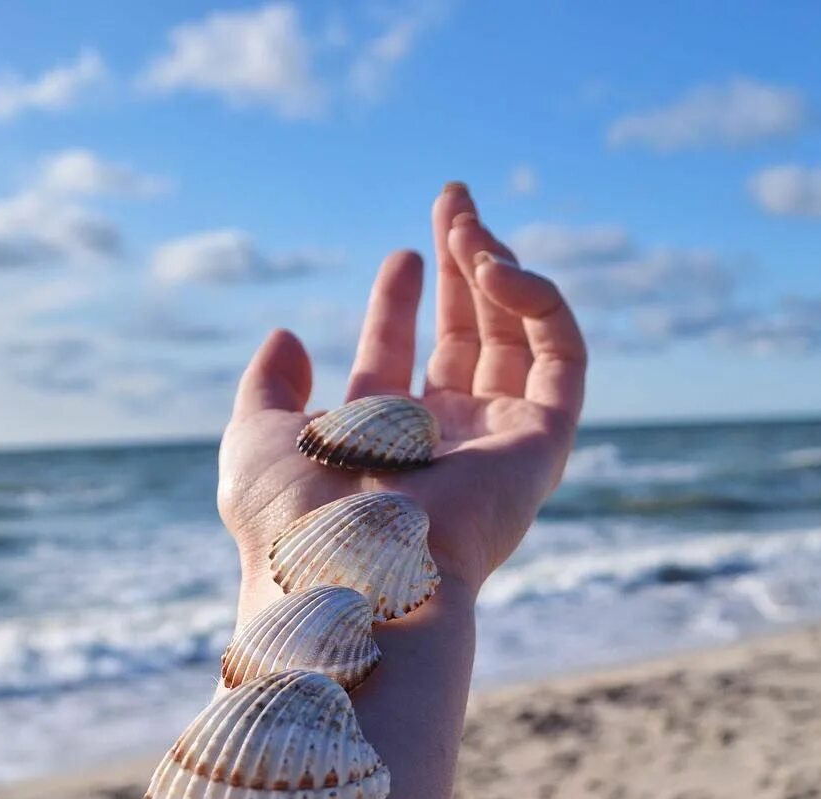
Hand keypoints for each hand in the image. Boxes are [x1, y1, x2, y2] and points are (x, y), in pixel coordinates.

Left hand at [217, 183, 586, 616]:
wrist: (348, 575)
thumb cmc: (293, 523)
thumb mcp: (256, 441)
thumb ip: (267, 390)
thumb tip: (288, 337)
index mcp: (385, 442)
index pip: (404, 359)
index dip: (402, 303)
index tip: (404, 252)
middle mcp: (448, 443)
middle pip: (468, 340)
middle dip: (461, 270)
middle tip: (453, 201)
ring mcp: (500, 444)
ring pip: (520, 342)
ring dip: (500, 274)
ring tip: (471, 222)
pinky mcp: (544, 444)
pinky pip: (564, 360)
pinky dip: (542, 305)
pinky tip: (499, 268)